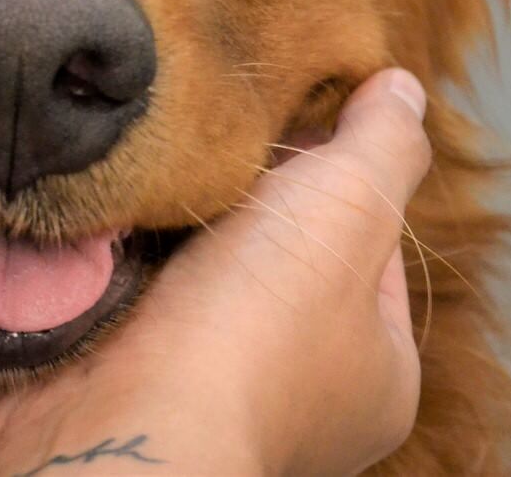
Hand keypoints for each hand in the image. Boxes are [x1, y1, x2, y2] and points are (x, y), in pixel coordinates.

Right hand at [0, 69, 432, 476]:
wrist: (124, 422)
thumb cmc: (254, 331)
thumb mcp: (346, 209)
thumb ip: (381, 144)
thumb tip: (404, 88)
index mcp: (374, 370)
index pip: (367, 244)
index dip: (333, 170)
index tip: (287, 116)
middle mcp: (295, 390)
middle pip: (274, 252)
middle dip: (241, 192)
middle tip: (211, 129)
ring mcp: (203, 385)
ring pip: (191, 266)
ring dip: (168, 215)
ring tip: (153, 152)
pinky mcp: (123, 372)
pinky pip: (122, 286)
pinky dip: (112, 248)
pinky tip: (106, 203)